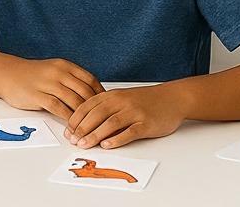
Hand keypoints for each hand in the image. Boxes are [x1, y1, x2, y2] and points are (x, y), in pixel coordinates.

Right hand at [0, 57, 104, 119]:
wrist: (9, 74)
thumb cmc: (34, 75)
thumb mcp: (55, 70)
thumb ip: (72, 79)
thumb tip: (92, 95)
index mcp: (65, 65)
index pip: (91, 80)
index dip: (101, 95)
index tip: (106, 106)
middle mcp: (58, 73)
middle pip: (85, 92)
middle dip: (95, 108)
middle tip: (102, 121)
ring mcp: (48, 84)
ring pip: (74, 102)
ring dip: (83, 117)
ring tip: (89, 127)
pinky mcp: (38, 96)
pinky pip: (58, 108)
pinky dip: (68, 118)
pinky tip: (72, 126)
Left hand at [64, 85, 184, 148]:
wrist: (172, 98)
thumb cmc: (145, 101)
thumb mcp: (122, 99)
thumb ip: (105, 109)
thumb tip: (86, 126)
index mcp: (112, 95)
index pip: (88, 106)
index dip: (76, 119)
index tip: (67, 131)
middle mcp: (121, 101)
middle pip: (96, 115)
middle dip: (82, 129)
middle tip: (72, 141)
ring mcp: (134, 111)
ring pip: (110, 123)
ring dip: (95, 135)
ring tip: (84, 144)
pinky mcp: (146, 123)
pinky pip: (129, 132)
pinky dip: (117, 139)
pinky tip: (107, 145)